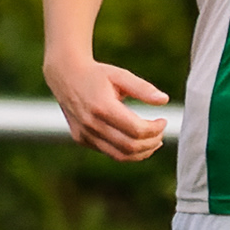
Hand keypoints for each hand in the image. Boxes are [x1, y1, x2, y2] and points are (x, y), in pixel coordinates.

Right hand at [46, 54, 170, 162]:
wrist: (65, 75)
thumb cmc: (97, 74)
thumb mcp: (120, 75)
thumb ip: (142, 88)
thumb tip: (164, 100)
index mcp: (103, 107)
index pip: (136, 130)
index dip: (155, 129)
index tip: (163, 120)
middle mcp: (91, 124)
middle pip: (130, 146)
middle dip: (151, 142)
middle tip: (161, 133)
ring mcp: (85, 134)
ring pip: (120, 155)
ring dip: (141, 152)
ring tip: (154, 142)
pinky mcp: (81, 139)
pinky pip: (109, 152)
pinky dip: (127, 152)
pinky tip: (137, 142)